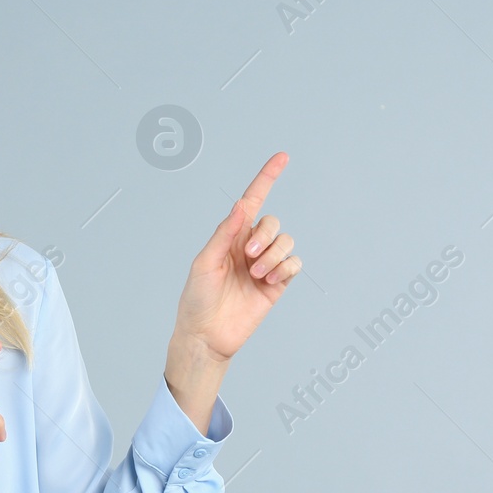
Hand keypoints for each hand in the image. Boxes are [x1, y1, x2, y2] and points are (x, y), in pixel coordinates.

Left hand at [172, 151, 300, 362]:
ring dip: (273, 255)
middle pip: (273, 222)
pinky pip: (294, 263)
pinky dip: (285, 268)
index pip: (252, 201)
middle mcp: (249, 246)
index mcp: (230, 236)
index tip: (282, 157)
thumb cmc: (197, 298)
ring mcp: (265, 265)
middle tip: (248, 256)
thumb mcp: (205, 262)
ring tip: (255, 275)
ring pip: (286, 242)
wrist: (207, 335)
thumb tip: (242, 206)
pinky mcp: (277, 283)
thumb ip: (225, 233)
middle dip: (265, 236)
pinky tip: (269, 281)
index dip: (267, 178)